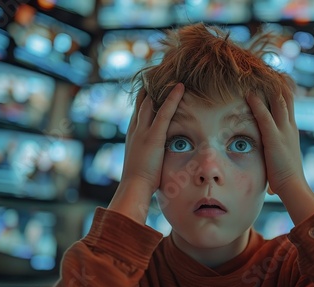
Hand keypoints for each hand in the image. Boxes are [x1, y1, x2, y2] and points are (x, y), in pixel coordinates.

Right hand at [108, 83, 184, 221]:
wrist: (133, 187)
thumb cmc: (139, 182)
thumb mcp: (143, 163)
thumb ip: (149, 155)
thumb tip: (157, 158)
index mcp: (132, 135)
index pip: (139, 111)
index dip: (145, 97)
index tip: (152, 87)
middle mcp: (135, 129)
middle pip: (143, 101)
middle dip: (151, 87)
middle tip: (159, 72)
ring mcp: (143, 131)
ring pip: (151, 102)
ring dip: (161, 87)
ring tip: (171, 73)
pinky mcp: (153, 136)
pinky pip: (165, 112)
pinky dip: (173, 98)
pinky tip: (180, 87)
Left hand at [246, 84, 304, 197]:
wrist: (293, 186)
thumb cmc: (285, 176)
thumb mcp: (281, 156)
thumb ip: (276, 148)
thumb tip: (267, 150)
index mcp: (292, 129)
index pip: (288, 101)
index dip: (280, 86)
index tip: (270, 75)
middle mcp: (290, 126)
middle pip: (285, 95)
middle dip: (274, 80)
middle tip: (261, 67)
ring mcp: (284, 131)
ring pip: (278, 101)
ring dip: (266, 87)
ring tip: (253, 74)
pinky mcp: (275, 139)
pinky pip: (265, 116)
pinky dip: (257, 104)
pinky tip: (248, 94)